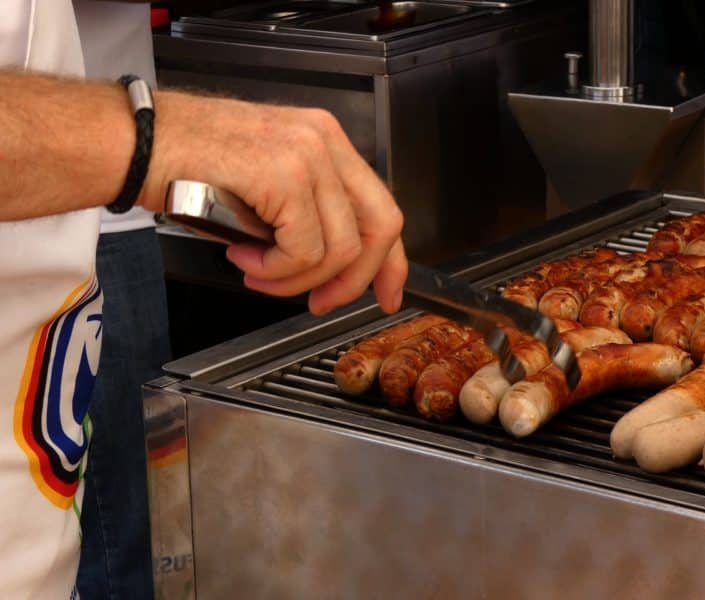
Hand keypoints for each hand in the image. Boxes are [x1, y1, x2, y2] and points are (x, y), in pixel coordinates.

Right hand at [144, 92, 406, 315]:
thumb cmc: (185, 164)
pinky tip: (243, 256)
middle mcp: (324, 142)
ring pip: (339, 250)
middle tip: (318, 303)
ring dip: (295, 279)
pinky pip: (304, 251)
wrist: (133, 144)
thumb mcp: (264, 185)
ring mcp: (307, 154)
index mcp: (326, 142)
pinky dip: (275, 269)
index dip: (390, 262)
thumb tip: (331, 268)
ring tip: (257, 271)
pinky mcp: (282, 174)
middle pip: (377, 229)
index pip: (382, 208)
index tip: (387, 294)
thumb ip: (306, 215)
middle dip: (351, 282)